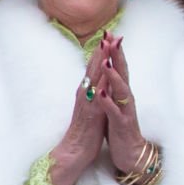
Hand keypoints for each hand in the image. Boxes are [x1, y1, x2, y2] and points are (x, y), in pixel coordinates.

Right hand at [49, 39, 110, 184]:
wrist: (74, 152)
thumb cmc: (85, 130)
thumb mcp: (92, 107)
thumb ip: (95, 93)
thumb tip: (101, 81)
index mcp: (87, 92)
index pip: (95, 68)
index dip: (103, 52)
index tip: (110, 36)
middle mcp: (85, 94)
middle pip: (94, 68)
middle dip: (102, 50)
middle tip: (109, 32)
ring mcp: (87, 103)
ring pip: (93, 78)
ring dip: (101, 62)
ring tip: (107, 45)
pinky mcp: (90, 114)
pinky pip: (96, 96)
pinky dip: (101, 84)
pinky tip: (106, 74)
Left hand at [96, 32, 147, 173]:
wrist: (131, 153)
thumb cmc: (120, 127)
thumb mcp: (115, 103)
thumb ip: (112, 87)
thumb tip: (107, 68)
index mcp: (121, 93)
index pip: (118, 67)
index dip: (114, 51)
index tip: (109, 33)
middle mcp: (125, 98)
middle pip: (122, 73)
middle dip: (116, 56)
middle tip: (112, 39)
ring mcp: (125, 111)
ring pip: (121, 91)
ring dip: (114, 77)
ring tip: (107, 64)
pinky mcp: (121, 125)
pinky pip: (114, 112)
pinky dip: (108, 103)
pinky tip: (101, 95)